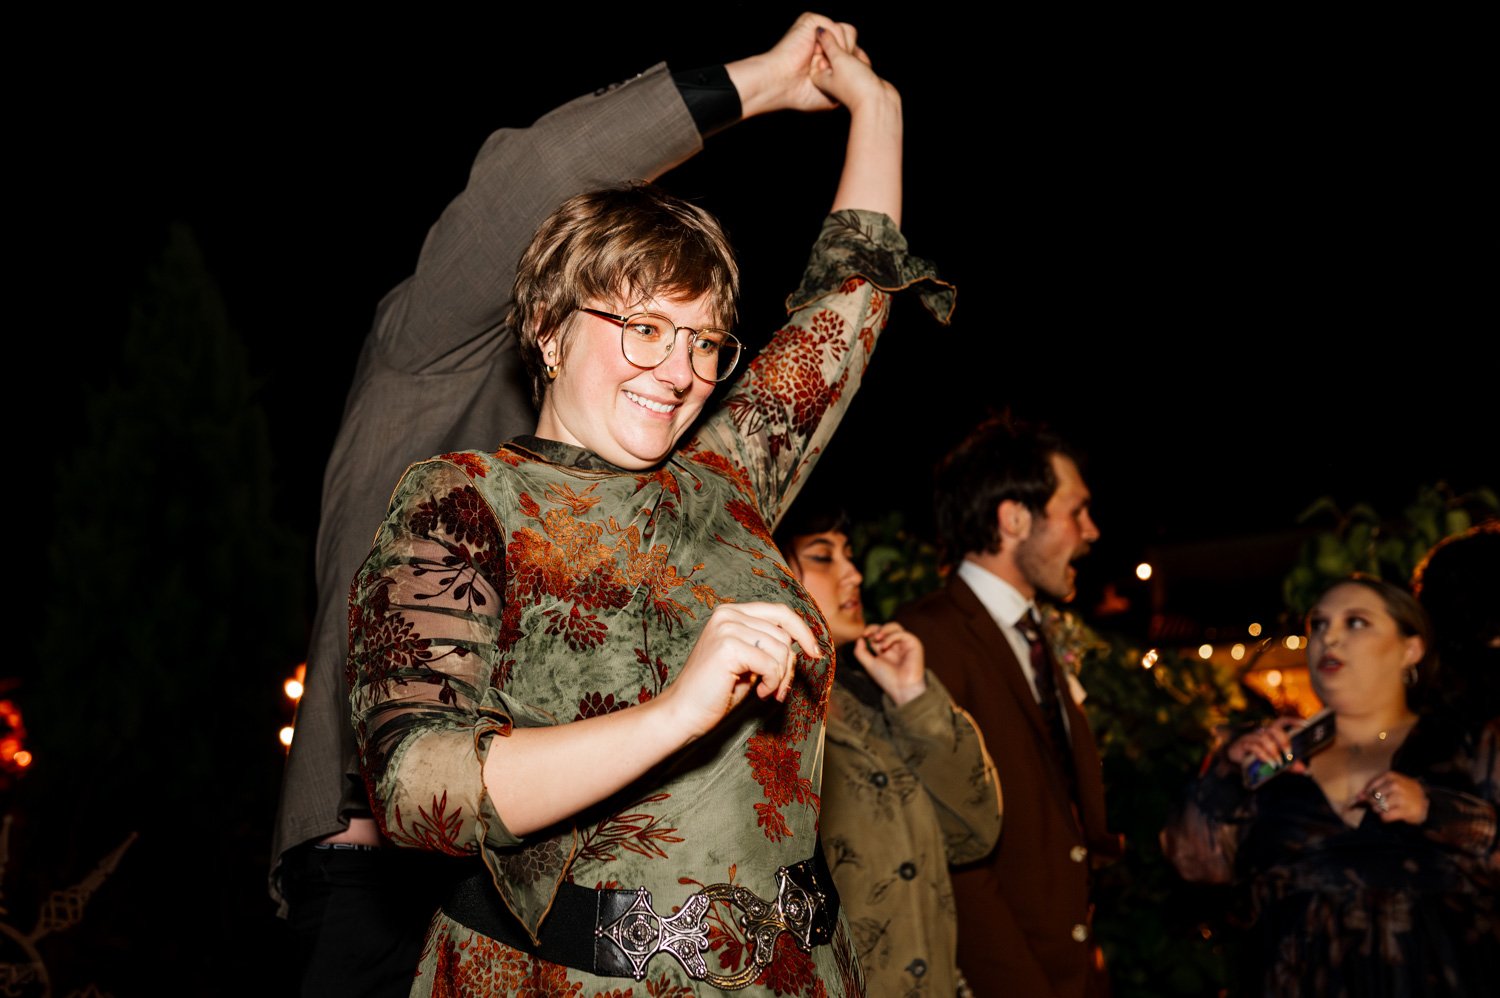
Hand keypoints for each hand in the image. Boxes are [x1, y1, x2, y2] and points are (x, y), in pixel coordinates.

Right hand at [655, 602, 820, 738]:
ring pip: (780, 649)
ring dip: (779, 677)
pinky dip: (772, 683)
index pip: (780, 612)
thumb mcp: (749, 661)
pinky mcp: (728, 647)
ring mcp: (726, 628)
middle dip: (788, 666)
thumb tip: (802, 644)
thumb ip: (768, 645)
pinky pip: (771, 664)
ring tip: (764, 691)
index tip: (815, 652)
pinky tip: (758, 693)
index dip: (803, 631)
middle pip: (783, 634)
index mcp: (732, 612)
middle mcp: (728, 614)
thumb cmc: (717, 690)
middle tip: (778, 689)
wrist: (684, 712)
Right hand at [727, 13, 858, 118]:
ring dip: (841, 51)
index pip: (851, 49)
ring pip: (847, 32)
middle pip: (852, 38)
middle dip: (848, 57)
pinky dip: (834, 44)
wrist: (780, 85)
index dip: (856, 60)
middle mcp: (822, 40)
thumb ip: (846, 77)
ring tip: (824, 65)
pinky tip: (821, 56)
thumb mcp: (831, 91)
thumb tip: (862, 61)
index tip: (852, 74)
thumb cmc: (801, 92)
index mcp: (825, 53)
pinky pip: (836, 28)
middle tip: (831, 72)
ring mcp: (817, 30)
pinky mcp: (811, 21)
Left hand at [809, 22, 898, 116]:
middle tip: (852, 63)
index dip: (833, 44)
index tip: (840, 53)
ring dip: (857, 56)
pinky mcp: (856, 78)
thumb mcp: (838, 59)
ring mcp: (842, 78)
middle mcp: (828, 77)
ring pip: (849, 55)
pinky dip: (863, 62)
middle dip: (847, 50)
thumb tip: (821, 30)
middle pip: (836, 50)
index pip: (821, 48)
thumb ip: (829, 42)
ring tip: (860, 68)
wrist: (877, 103)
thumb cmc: (855, 84)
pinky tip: (866, 69)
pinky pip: (858, 62)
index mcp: (818, 74)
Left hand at [851, 622, 926, 705]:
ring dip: (883, 630)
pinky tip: (884, 647)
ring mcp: (905, 644)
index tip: (862, 635)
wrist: (902, 688)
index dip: (870, 631)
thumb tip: (859, 638)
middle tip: (867, 634)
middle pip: (885, 627)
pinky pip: (902, 633)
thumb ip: (861, 652)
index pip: (877, 633)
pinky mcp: (914, 644)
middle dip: (875, 628)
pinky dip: (891, 637)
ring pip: (895, 626)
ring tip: (876, 638)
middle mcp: (896, 645)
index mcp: (886, 649)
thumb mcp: (869, 664)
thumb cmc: (887, 678)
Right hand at [1225, 717, 1306, 774]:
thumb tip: (1303, 769)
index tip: (1306, 725)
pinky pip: (1254, 747)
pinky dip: (1264, 756)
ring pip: (1264, 738)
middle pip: (1274, 729)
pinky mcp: (1244, 744)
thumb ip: (1289, 764)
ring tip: (1278, 763)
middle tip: (1289, 754)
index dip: (1293, 721)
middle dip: (1283, 741)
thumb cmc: (1259, 756)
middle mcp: (1262, 731)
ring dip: (1273, 751)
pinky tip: (1270, 763)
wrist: (1237, 758)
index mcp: (1271, 732)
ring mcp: (1252, 737)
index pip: (1282, 721)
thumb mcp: (1276, 760)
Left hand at [1357, 771, 1428, 824]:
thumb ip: (1374, 788)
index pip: (1370, 787)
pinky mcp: (1404, 810)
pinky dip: (1385, 818)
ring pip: (1378, 807)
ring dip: (1379, 810)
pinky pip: (1385, 816)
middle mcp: (1395, 785)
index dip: (1368, 795)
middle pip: (1373, 797)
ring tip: (1387, 809)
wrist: (1427, 803)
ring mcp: (1400, 798)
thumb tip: (1358, 797)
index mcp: (1391, 776)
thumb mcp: (1392, 784)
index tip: (1370, 799)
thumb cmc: (1405, 793)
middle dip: (1374, 803)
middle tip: (1381, 805)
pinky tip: (1391, 815)